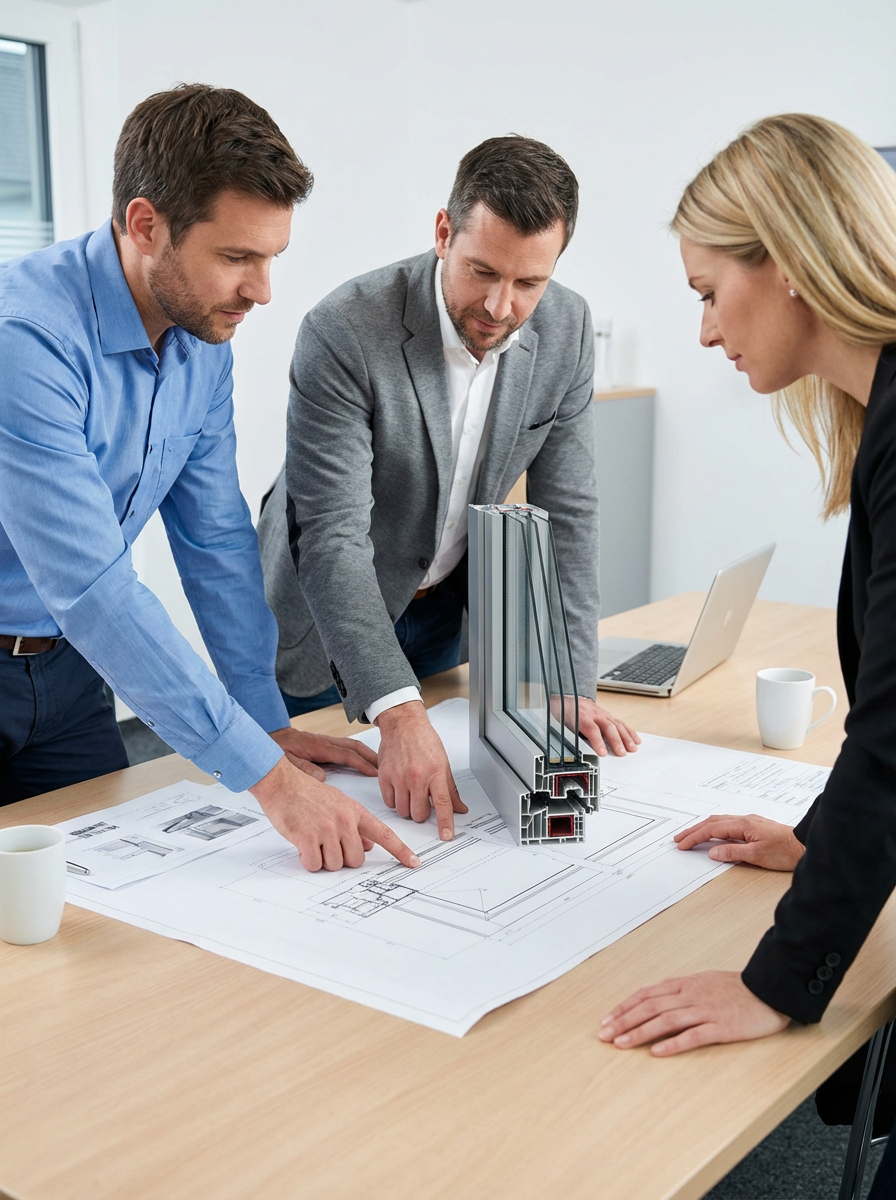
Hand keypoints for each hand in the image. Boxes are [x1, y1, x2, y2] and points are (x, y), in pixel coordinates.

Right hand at [250, 756, 418, 872]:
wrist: (280, 782)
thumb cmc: (306, 793)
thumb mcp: (338, 803)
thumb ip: (355, 824)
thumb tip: (368, 846)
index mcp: (354, 811)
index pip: (384, 834)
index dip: (400, 851)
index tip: (413, 862)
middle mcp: (344, 820)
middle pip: (355, 860)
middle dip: (342, 859)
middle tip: (327, 845)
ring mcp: (326, 828)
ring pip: (334, 865)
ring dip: (322, 860)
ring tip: (312, 840)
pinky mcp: (306, 837)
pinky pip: (314, 865)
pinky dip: (307, 861)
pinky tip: (302, 846)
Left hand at [270, 725, 377, 782]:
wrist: (273, 736)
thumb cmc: (279, 749)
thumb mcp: (287, 762)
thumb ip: (304, 769)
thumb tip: (321, 778)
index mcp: (320, 747)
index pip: (346, 755)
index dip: (362, 764)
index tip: (374, 772)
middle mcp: (327, 742)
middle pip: (355, 747)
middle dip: (372, 756)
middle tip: (386, 767)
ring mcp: (328, 741)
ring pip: (353, 745)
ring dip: (368, 753)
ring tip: (380, 764)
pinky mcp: (326, 743)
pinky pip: (347, 746)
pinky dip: (359, 751)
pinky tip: (364, 759)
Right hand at [375, 700, 467, 840]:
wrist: (403, 725)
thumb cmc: (423, 740)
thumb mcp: (443, 762)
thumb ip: (451, 788)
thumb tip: (459, 808)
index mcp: (435, 772)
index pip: (443, 803)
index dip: (445, 822)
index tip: (446, 836)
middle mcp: (417, 776)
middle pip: (420, 814)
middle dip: (422, 812)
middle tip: (423, 800)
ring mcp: (399, 777)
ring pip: (403, 811)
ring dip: (408, 807)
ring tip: (410, 793)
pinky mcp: (384, 777)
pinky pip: (389, 802)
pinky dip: (394, 800)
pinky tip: (399, 789)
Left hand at [552, 694, 640, 756]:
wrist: (565, 697)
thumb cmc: (563, 712)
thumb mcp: (562, 724)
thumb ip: (571, 736)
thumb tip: (574, 751)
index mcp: (581, 716)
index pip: (592, 729)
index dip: (598, 741)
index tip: (603, 753)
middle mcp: (594, 713)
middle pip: (608, 727)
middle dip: (616, 741)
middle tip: (621, 753)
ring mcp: (602, 713)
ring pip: (617, 724)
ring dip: (626, 737)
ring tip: (632, 748)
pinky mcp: (607, 714)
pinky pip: (620, 722)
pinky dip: (629, 731)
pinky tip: (635, 739)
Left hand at [599, 971, 789, 1055]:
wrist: (769, 990)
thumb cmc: (737, 988)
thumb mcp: (704, 980)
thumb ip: (681, 988)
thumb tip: (656, 995)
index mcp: (685, 984)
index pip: (646, 995)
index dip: (624, 1007)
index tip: (607, 1020)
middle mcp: (690, 996)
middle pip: (650, 1007)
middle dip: (624, 1021)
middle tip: (604, 1035)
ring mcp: (705, 1011)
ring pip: (665, 1021)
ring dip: (640, 1032)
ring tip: (621, 1043)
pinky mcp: (721, 1027)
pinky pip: (693, 1036)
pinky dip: (673, 1044)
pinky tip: (657, 1052)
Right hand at [675, 814, 804, 870]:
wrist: (806, 844)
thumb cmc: (786, 850)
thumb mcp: (757, 856)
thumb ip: (733, 853)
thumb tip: (713, 852)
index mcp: (742, 825)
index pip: (711, 830)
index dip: (695, 837)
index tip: (682, 844)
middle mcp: (744, 820)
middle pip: (712, 822)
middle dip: (693, 830)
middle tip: (679, 839)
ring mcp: (750, 822)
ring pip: (719, 822)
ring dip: (703, 828)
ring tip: (691, 836)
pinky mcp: (755, 827)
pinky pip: (728, 825)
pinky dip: (715, 829)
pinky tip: (714, 834)